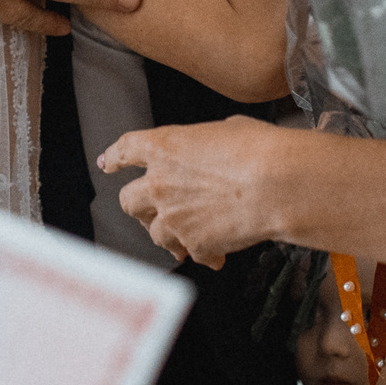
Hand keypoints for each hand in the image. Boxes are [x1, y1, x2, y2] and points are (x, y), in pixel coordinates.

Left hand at [101, 115, 300, 267]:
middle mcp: (160, 183)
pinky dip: (204, 254)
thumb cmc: (261, 151)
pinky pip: (191, 253)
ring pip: (153, 233)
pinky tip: (218, 254)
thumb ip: (205, 145)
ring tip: (184, 237)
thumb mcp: (229, 130)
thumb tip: (211, 153)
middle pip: (128, 200)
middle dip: (137, 206)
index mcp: (164, 147)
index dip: (114, 158)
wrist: (278, 185)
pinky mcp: (193, 243)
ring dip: (167, 234)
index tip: (107, 163)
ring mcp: (173, 217)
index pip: (126, 150)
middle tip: (149, 210)